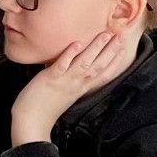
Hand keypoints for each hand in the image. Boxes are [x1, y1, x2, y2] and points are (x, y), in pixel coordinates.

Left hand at [11, 31, 124, 145]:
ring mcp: (64, 81)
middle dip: (111, 51)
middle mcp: (76, 84)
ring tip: (105, 35)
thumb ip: (71, 82)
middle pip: (99, 66)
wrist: (31, 122)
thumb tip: (72, 68)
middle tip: (122, 36)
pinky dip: (70, 54)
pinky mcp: (50, 79)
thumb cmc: (44, 108)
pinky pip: (62, 65)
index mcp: (81, 89)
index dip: (116, 62)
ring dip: (96, 48)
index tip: (124, 48)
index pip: (104, 75)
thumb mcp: (64, 94)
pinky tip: (77, 43)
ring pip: (84, 63)